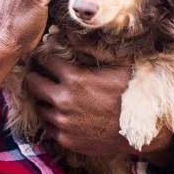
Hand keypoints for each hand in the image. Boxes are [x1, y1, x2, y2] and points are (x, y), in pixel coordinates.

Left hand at [23, 54, 173, 167]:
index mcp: (75, 78)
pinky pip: (49, 126)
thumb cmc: (132, 95)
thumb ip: (95, 51)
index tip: (45, 59)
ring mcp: (63, 122)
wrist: (141, 132)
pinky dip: (54, 120)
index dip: (44, 58)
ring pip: (39, 106)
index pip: (44, 61)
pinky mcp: (66, 139)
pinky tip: (65, 115)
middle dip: (34, 77)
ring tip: (55, 97)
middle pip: (31, 83)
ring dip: (45, 100)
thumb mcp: (119, 66)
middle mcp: (63, 100)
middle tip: (39, 76)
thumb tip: (76, 34)